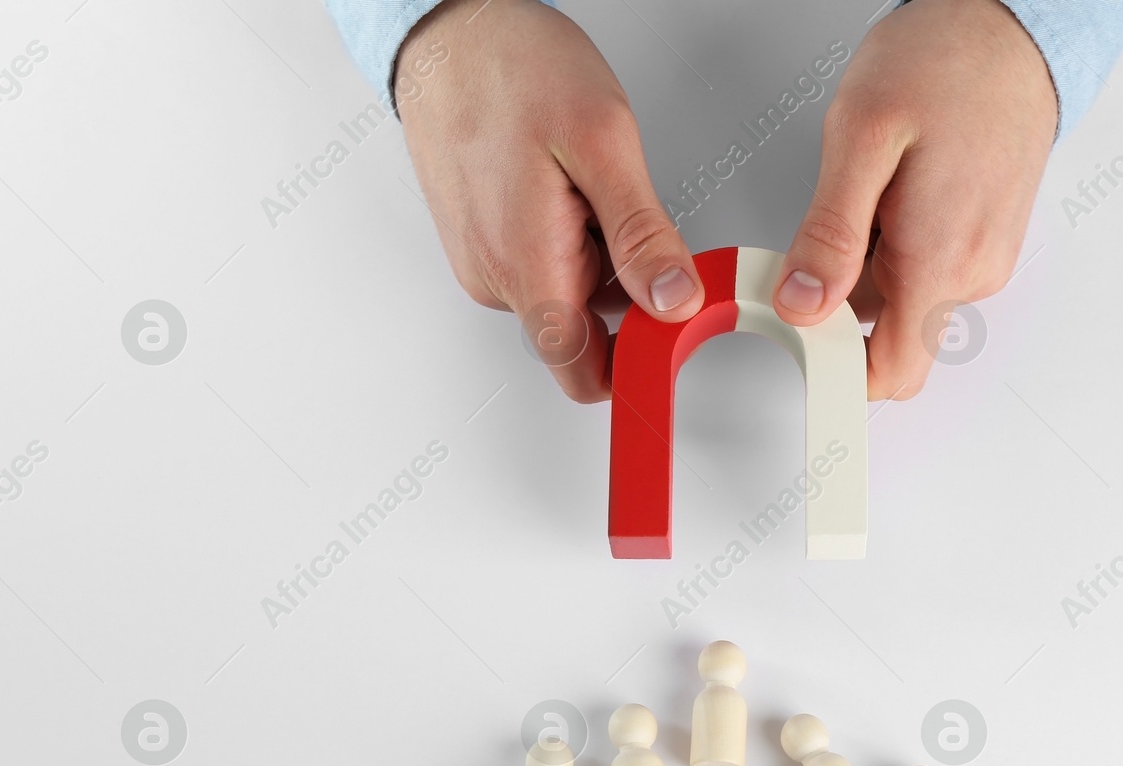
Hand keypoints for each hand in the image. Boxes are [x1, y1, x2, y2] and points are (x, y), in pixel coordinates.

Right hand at [397, 0, 703, 401]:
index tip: (674, 333)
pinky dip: (574, 240)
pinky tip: (572, 189)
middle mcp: (497, 278)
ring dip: (600, 262)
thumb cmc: (513, 68)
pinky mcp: (483, 242)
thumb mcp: (603, 142)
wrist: (448, 29)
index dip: (636, 368)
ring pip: (568, 298)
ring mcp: (484, 262)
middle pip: (585, 335)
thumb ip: (640, 234)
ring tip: (596, 189)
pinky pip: (544, 267)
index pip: (584, 374)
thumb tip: (674, 300)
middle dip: (627, 298)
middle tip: (643, 226)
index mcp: (526, 265)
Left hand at [773, 0, 1056, 399]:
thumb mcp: (862, 138)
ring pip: (905, 302)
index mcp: (940, 260)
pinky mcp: (984, 237)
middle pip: (890, 339)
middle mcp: (972, 272)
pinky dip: (893, 249)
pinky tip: (884, 198)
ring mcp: (983, 256)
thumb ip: (831, 233)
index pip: (891, 374)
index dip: (837, 373)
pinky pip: (927, 270)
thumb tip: (802, 305)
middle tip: (804, 255)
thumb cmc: (945, 61)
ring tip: (854, 203)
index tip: (795, 343)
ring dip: (866, 272)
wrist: (1010, 24)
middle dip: (841, 311)